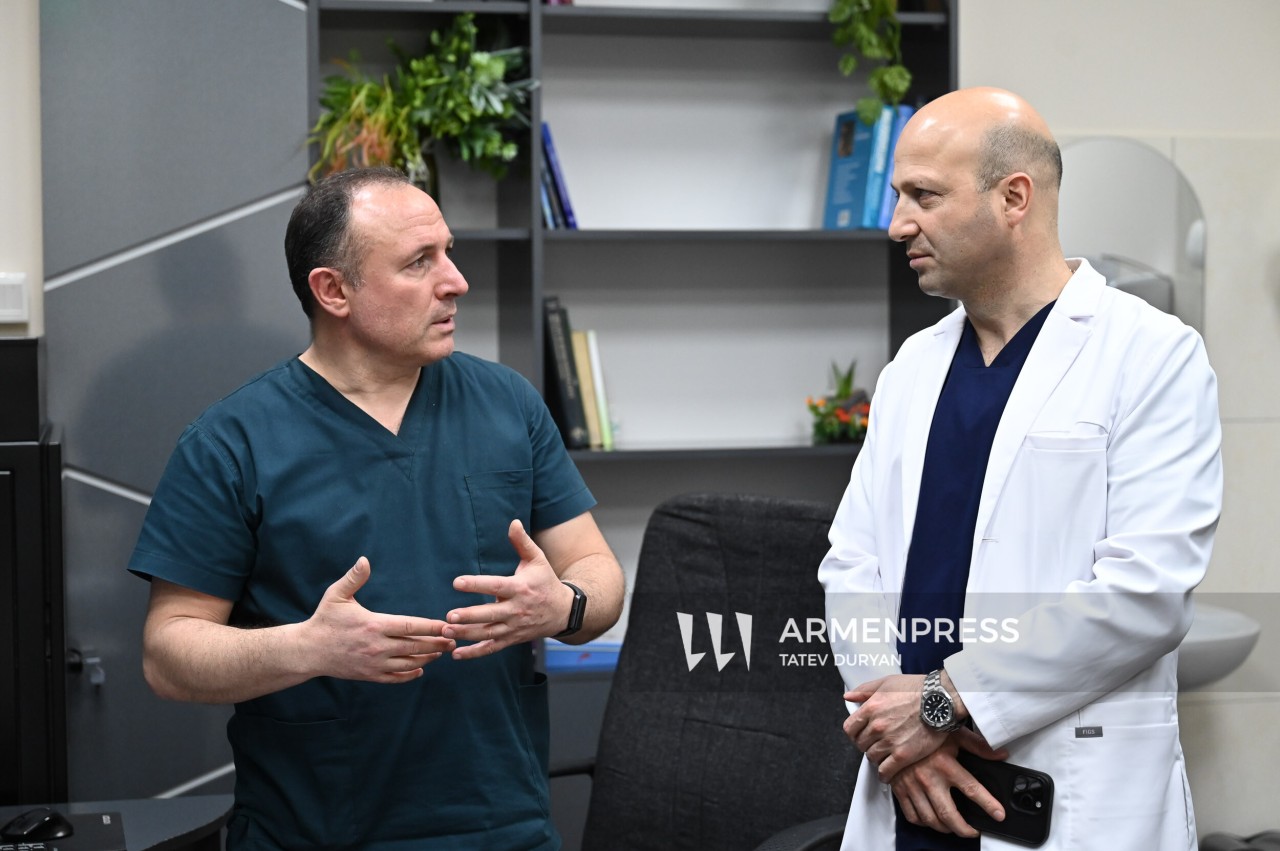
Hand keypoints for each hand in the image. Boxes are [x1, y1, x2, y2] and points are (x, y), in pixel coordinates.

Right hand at [303, 557, 453, 682]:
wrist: (308, 651)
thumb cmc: (324, 620)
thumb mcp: (336, 595)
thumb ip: (353, 578)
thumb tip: (364, 560)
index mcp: (374, 625)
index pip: (410, 626)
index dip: (431, 627)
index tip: (446, 625)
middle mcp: (377, 646)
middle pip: (415, 647)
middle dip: (437, 644)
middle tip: (453, 640)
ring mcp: (374, 663)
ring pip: (408, 664)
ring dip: (427, 659)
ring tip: (440, 653)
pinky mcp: (369, 675)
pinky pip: (395, 678)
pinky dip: (409, 675)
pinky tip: (419, 670)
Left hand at [444, 519, 573, 659]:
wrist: (563, 612)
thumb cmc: (546, 582)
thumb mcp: (537, 560)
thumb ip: (522, 542)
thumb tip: (513, 522)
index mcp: (520, 588)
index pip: (495, 586)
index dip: (476, 584)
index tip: (456, 582)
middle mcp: (516, 610)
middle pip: (490, 614)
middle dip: (469, 616)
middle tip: (449, 616)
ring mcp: (514, 627)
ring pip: (488, 633)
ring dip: (466, 634)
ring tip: (446, 633)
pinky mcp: (512, 639)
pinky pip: (492, 648)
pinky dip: (474, 653)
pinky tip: (456, 654)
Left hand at [843, 673, 940, 780]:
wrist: (941, 700)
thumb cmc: (917, 689)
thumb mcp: (887, 683)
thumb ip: (864, 691)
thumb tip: (848, 697)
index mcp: (871, 708)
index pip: (849, 728)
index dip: (854, 733)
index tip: (860, 734)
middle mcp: (877, 726)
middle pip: (860, 744)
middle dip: (867, 744)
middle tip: (876, 744)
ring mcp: (890, 741)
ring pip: (872, 757)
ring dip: (877, 757)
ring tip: (884, 755)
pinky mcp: (904, 755)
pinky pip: (885, 771)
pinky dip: (884, 774)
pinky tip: (887, 773)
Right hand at [891, 729, 1007, 836]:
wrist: (894, 728)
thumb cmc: (926, 731)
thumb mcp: (954, 734)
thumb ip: (978, 746)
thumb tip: (1000, 754)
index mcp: (945, 765)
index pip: (972, 790)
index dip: (988, 805)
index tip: (998, 815)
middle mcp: (929, 778)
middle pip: (948, 815)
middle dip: (964, 829)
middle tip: (973, 831)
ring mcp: (912, 786)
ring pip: (930, 819)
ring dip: (944, 828)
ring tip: (953, 827)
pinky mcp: (900, 789)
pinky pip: (912, 815)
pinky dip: (923, 823)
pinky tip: (931, 819)